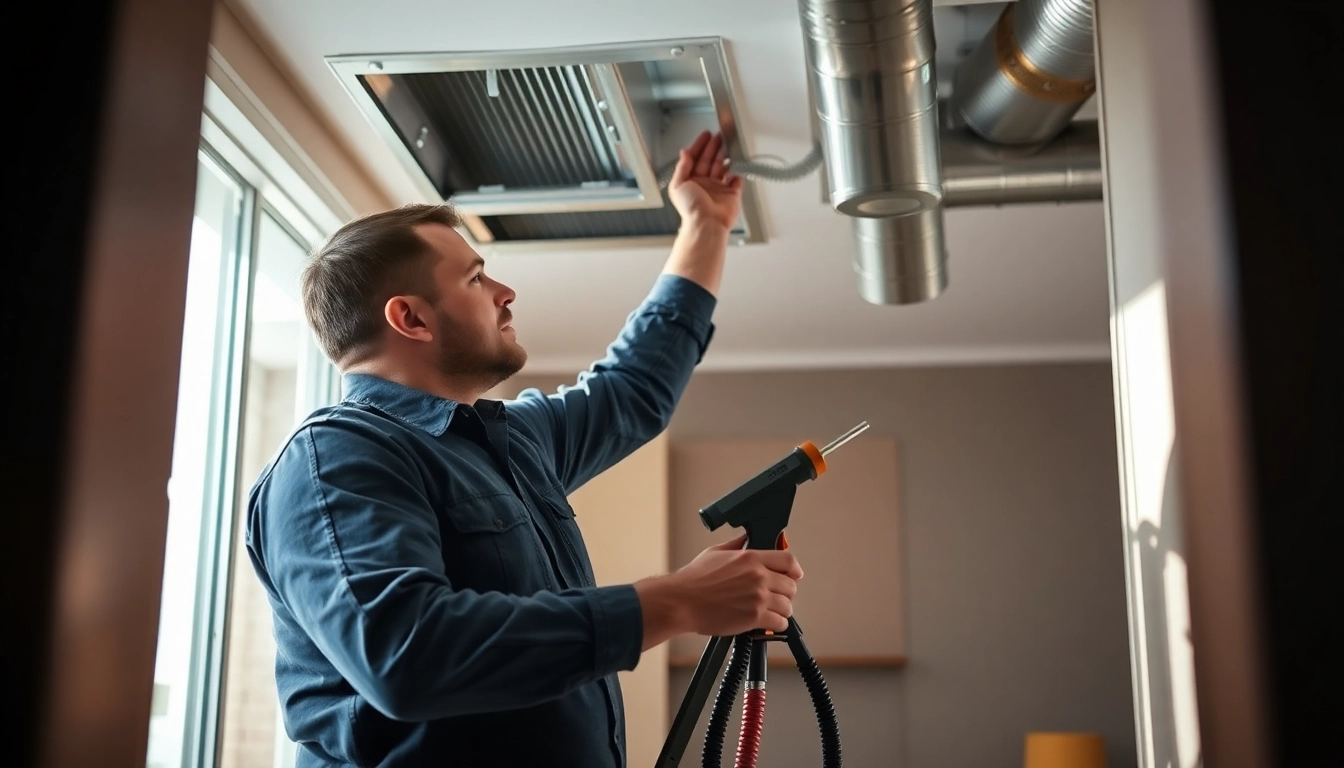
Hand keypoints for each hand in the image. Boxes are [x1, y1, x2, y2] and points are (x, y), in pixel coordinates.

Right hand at [634, 533, 802, 648]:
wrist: (681, 601)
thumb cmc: (693, 579)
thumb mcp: (715, 552)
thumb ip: (735, 545)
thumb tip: (745, 539)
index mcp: (751, 558)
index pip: (788, 560)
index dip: (794, 569)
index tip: (794, 575)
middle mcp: (758, 576)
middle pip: (791, 585)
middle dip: (785, 592)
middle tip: (775, 597)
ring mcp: (758, 597)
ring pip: (788, 606)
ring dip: (781, 610)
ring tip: (771, 612)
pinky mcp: (754, 617)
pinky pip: (780, 623)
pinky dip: (776, 624)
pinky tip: (767, 623)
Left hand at [668, 131, 743, 230]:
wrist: (706, 223)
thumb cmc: (691, 208)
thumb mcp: (678, 185)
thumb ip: (681, 167)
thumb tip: (684, 152)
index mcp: (691, 181)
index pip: (695, 159)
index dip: (699, 146)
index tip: (705, 135)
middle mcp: (704, 184)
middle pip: (709, 160)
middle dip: (713, 147)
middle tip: (718, 136)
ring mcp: (718, 189)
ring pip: (722, 167)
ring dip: (724, 156)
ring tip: (726, 144)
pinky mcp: (732, 194)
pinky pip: (736, 181)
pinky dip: (737, 172)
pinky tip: (736, 163)